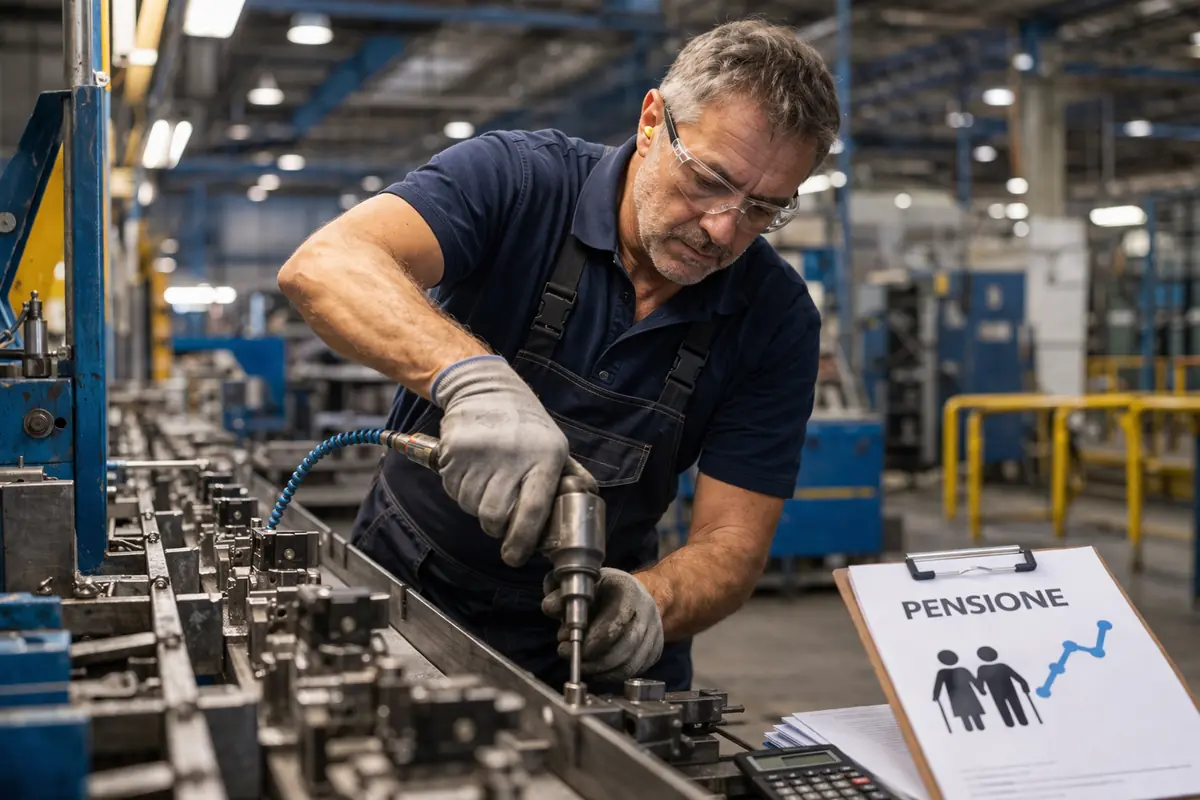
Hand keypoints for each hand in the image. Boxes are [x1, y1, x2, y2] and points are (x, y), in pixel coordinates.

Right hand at [432, 355, 596, 565]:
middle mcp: (512, 458)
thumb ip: (569, 477)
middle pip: (495, 517)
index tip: (515, 556)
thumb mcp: (556, 446)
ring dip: (478, 505)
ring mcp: (480, 456)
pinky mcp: (454, 453)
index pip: (532, 512)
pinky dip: (462, 489)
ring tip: (488, 481)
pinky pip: (454, 490)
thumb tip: (585, 505)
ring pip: (471, 506)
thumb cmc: (526, 424)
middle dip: (496, 525)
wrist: (486, 388)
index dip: (522, 541)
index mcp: (545, 459)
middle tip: (500, 514)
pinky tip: (472, 471)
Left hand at [542, 568, 663, 681]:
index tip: (577, 649)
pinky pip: (635, 671)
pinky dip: (614, 676)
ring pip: (631, 663)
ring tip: (583, 667)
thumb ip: (562, 595)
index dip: (596, 639)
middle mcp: (647, 610)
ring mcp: (655, 631)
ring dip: (603, 671)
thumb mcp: (581, 585)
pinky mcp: (655, 649)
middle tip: (575, 662)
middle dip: (597, 660)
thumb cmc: (605, 589)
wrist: (637, 593)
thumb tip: (551, 607)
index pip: (617, 619)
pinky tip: (598, 671)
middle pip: (626, 645)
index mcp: (629, 589)